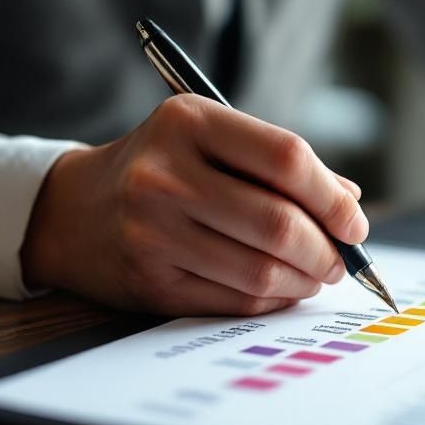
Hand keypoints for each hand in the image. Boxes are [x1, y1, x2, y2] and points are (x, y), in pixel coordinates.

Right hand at [21, 94, 367, 315]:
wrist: (70, 211)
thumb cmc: (161, 169)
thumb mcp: (210, 141)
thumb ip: (279, 164)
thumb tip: (349, 203)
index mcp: (189, 122)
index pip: (287, 159)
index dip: (333, 198)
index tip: (354, 223)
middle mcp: (165, 175)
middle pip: (280, 223)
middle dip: (326, 251)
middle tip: (338, 260)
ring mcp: (153, 232)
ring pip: (262, 271)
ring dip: (304, 281)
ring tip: (314, 275)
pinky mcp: (151, 283)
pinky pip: (236, 302)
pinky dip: (272, 300)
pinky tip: (281, 289)